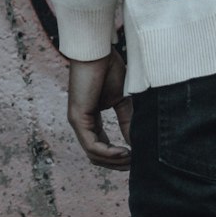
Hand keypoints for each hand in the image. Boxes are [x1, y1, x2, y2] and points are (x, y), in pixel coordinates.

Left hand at [66, 48, 132, 169]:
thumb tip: (136, 144)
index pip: (102, 147)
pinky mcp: (77, 119)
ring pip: (94, 155)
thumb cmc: (109, 69)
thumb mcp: (124, 101)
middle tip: (136, 165)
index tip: (138, 159)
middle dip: (117, 164)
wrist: (98, 51)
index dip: (119, 157)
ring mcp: (77, 122)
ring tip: (132, 159)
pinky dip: (109, 153)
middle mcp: (82, 124)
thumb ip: (128, 122)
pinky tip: (124, 152)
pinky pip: (92, 146)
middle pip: (97, 156)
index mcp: (91, 120)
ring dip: (115, 161)